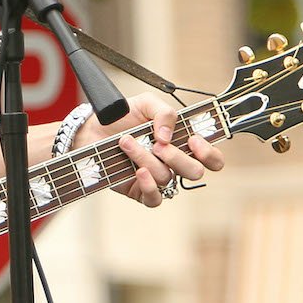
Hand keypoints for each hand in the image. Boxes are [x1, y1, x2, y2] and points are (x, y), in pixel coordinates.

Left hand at [74, 93, 224, 206]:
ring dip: (145, 158)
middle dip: (177, 157)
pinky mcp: (140, 191)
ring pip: (167, 177)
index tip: (193, 140)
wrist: (90, 129)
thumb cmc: (122, 117)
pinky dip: (148, 185)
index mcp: (183, 142)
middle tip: (157, 144)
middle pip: (195, 172)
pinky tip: (137, 171)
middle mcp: (174, 163)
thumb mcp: (145, 103)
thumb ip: (164, 112)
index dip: (210, 154)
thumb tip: (168, 136)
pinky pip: (155, 198)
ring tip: (126, 142)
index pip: (212, 158)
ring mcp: (158, 178)